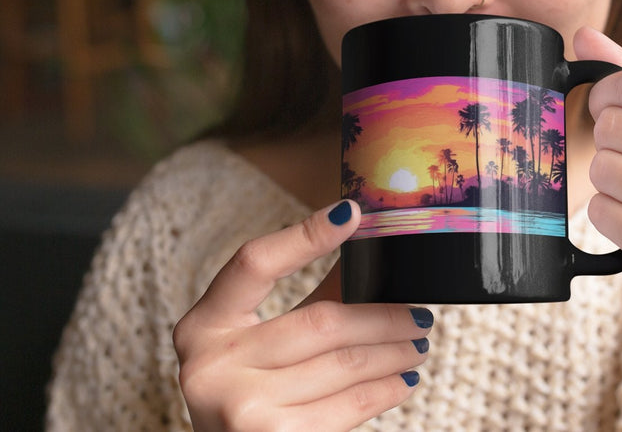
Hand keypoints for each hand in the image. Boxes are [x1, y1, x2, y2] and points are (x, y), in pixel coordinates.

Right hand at [173, 200, 432, 431]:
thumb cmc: (248, 391)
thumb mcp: (256, 342)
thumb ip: (306, 299)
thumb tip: (364, 249)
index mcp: (203, 325)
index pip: (254, 263)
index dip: (304, 235)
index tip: (353, 213)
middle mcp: (212, 365)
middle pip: (319, 321)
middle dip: (382, 316)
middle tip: (417, 314)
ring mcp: (241, 407)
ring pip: (343, 364)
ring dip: (393, 352)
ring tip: (417, 344)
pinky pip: (348, 407)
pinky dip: (384, 390)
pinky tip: (402, 380)